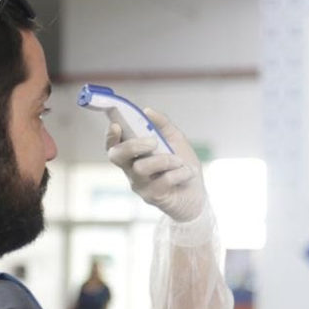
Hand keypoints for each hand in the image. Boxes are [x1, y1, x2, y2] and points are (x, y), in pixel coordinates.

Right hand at [105, 107, 205, 221]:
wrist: (197, 193)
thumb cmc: (182, 165)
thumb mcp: (175, 139)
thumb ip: (162, 125)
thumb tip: (147, 111)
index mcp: (133, 155)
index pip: (113, 145)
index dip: (110, 136)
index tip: (116, 125)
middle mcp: (131, 170)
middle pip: (117, 156)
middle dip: (132, 145)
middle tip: (153, 142)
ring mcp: (140, 185)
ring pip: (140, 168)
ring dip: (164, 160)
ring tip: (180, 161)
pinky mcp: (152, 197)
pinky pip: (162, 181)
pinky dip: (179, 173)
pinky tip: (188, 173)